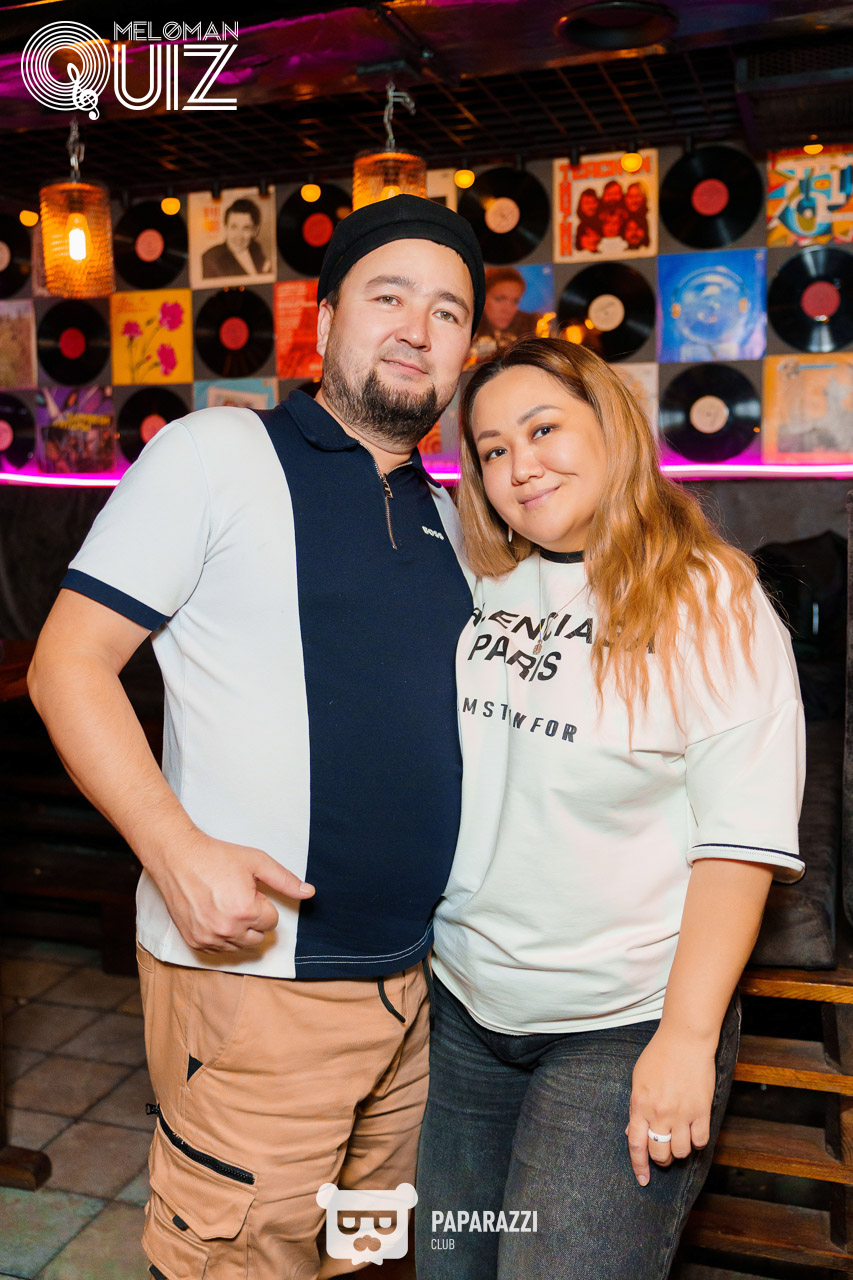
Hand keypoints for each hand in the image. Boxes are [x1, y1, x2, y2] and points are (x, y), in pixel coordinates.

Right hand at [148, 829, 314, 952]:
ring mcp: (209, 938)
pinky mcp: (195, 941)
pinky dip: (222, 937)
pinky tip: (215, 915)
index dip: (263, 904)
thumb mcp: (257, 862)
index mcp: (245, 911)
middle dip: (254, 920)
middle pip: (258, 938)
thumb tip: (309, 893)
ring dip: (239, 930)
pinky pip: (219, 950)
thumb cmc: (217, 857)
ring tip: (227, 906)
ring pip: (240, 946)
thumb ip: (285, 880)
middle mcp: (227, 929)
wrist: (178, 858)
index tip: (249, 891)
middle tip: (239, 898)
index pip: (272, 922)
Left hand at [625, 1025, 716, 1185]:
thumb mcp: (638, 1079)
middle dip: (661, 1158)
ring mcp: (682, 1113)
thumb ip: (636, 1107)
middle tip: (664, 1150)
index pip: (636, 1145)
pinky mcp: (702, 1111)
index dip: (639, 1166)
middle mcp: (660, 1113)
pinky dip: (697, 1142)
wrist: (685, 1040)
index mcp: (640, 1105)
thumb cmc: (659, 1056)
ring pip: (682, 1152)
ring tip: (679, 1138)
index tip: (643, 1180)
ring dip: (680, 1150)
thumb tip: (632, 1131)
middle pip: (660, 1153)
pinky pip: (701, 1141)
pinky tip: (694, 1132)